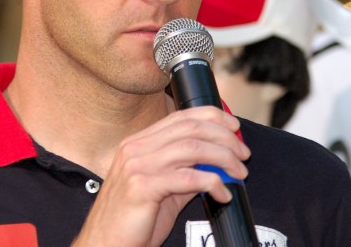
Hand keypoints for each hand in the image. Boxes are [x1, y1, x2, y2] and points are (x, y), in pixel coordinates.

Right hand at [72, 106, 249, 245]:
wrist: (106, 244)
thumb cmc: (133, 220)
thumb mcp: (161, 187)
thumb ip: (185, 171)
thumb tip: (218, 163)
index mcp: (139, 142)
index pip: (182, 116)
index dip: (213, 117)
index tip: (234, 127)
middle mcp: (136, 148)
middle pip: (191, 128)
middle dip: (224, 138)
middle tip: (244, 154)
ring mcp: (137, 165)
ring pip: (193, 148)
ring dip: (224, 159)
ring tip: (239, 173)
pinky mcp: (142, 187)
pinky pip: (188, 178)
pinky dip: (212, 183)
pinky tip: (222, 194)